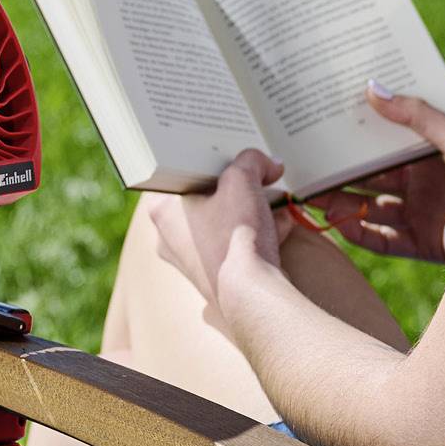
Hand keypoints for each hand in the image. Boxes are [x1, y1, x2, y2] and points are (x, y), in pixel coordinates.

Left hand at [150, 149, 289, 320]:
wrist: (252, 295)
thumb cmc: (234, 236)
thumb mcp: (243, 180)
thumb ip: (254, 160)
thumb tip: (269, 163)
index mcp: (163, 211)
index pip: (182, 171)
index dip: (210, 156)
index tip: (231, 150)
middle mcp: (170, 238)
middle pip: (206, 196)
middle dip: (238, 184)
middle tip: (259, 172)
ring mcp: (191, 261)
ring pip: (222, 220)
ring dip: (251, 207)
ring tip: (275, 196)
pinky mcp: (214, 276)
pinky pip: (234, 244)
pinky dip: (256, 232)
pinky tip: (282, 223)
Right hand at [303, 83, 444, 262]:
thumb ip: (415, 115)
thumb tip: (372, 87)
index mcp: (429, 152)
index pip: (383, 143)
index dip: (355, 138)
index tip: (323, 128)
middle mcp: (422, 183)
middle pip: (371, 179)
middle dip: (340, 173)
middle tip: (306, 167)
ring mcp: (423, 214)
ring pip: (372, 209)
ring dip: (343, 204)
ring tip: (312, 197)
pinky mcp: (427, 244)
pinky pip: (385, 242)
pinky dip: (361, 236)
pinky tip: (339, 226)